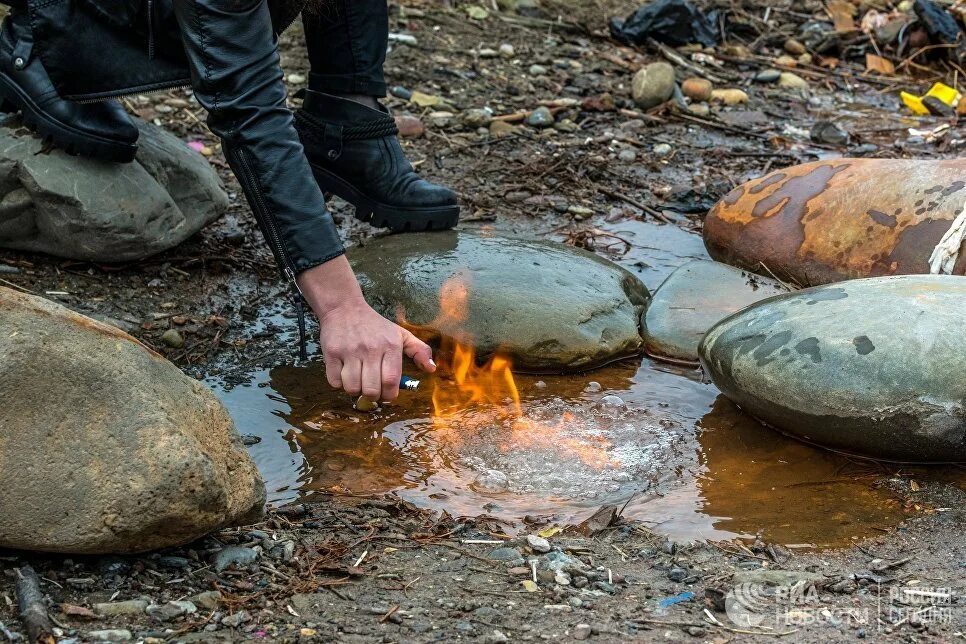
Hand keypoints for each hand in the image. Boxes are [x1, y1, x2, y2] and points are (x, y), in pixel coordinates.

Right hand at [297, 255, 435, 401]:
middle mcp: (370, 349)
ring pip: (352, 388)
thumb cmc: (375, 325)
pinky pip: (334, 381)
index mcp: (390, 346)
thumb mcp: (400, 334)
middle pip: (371, 389)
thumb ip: (419, 350)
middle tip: (372, 390)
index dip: (389, 395)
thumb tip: (432, 369)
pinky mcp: (331, 353)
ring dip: (355, 390)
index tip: (387, 395)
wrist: (344, 308)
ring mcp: (349, 351)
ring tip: (358, 381)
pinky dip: (339, 384)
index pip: (391, 381)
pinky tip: (344, 374)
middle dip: (372, 396)